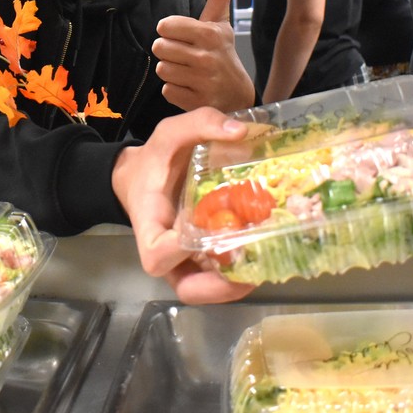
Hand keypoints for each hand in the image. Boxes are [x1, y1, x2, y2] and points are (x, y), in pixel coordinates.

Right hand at [111, 107, 254, 303]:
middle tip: (250, 269)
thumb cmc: (155, 159)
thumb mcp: (170, 133)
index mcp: (150, 224)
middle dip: (219, 288)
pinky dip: (242, 269)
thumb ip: (200, 123)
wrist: (144, 174)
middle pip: (186, 288)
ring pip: (208, 288)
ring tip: (268, 260)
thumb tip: (241, 131)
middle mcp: (167, 251)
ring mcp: (186, 260)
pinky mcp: (202, 258)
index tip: (203, 232)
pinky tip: (266, 249)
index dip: (178, 254)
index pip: (156, 256)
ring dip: (238, 282)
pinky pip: (220, 274)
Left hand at [153, 0, 254, 112]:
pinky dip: (175, 90)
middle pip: (159, 48)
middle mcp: (207, 57)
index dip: (169, 30)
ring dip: (171, 71)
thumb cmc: (223, 54)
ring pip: (162, 69)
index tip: (181, 35)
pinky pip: (167, 90)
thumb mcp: (221, 23)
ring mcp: (202, 82)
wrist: (239, 96)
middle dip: (168, 51)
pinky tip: (190, 87)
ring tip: (188, 71)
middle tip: (184, 55)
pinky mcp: (196, 103)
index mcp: (210, 34)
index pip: (165, 26)